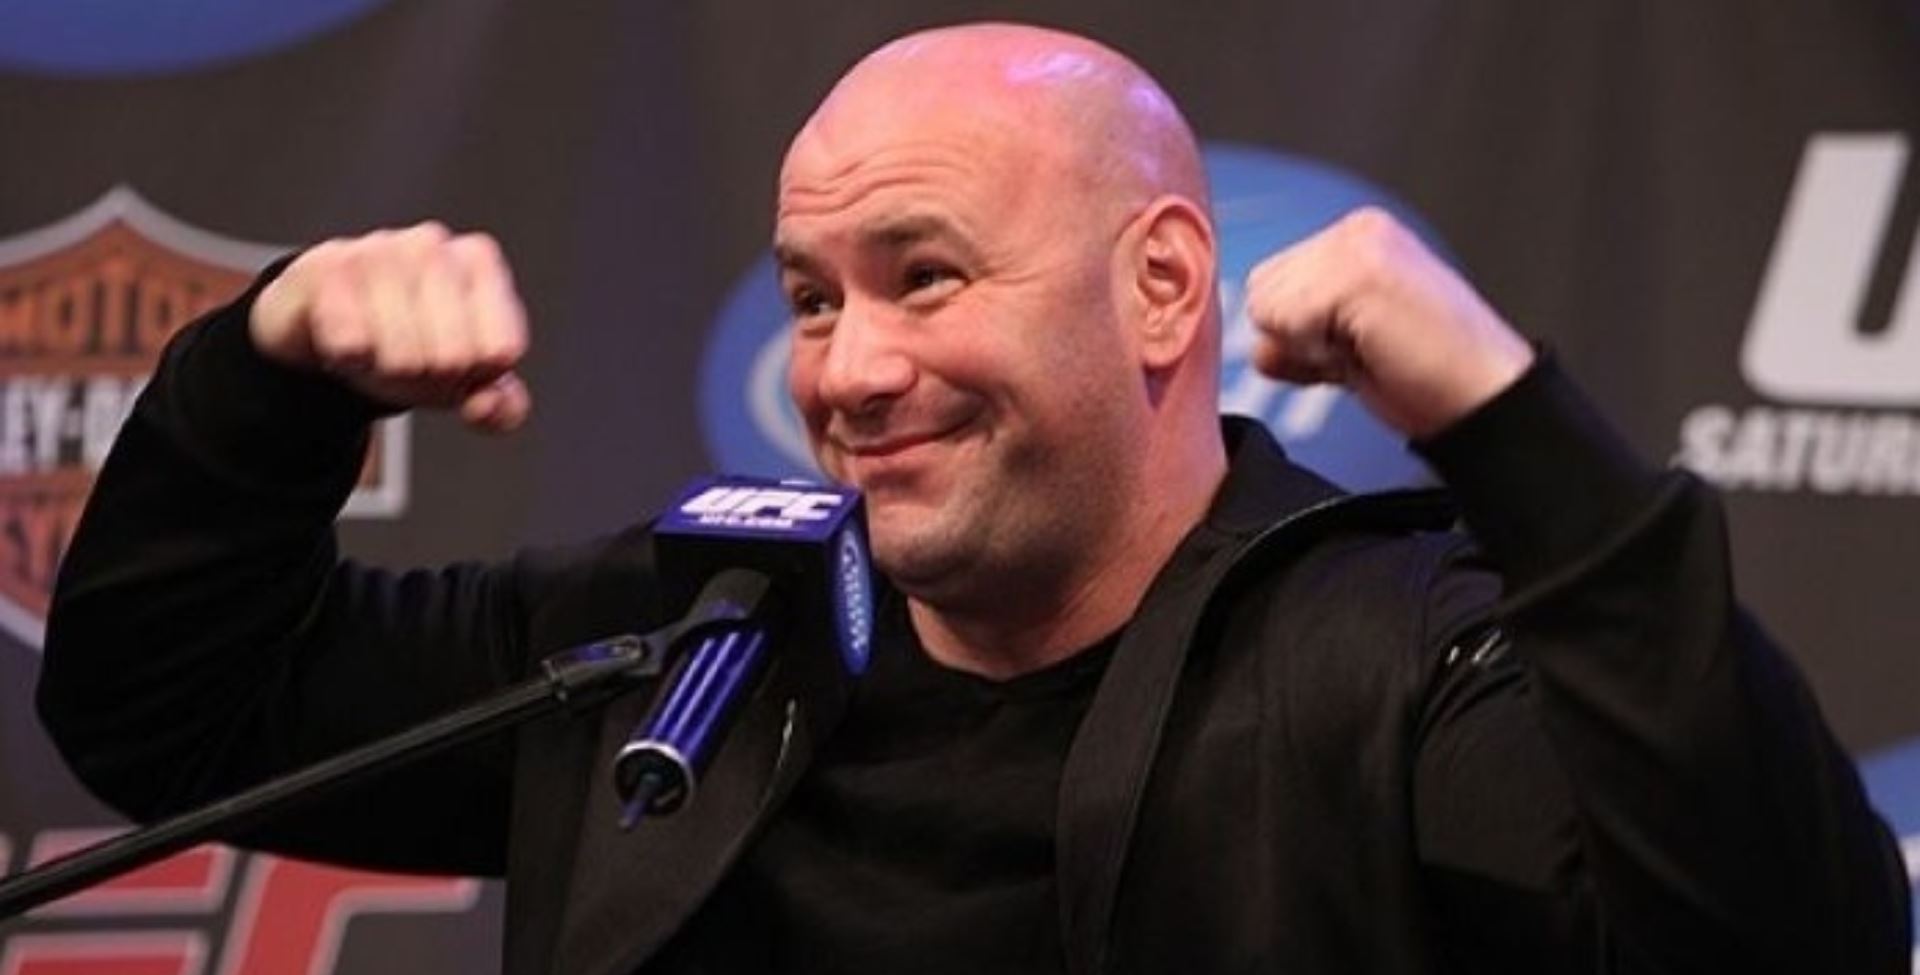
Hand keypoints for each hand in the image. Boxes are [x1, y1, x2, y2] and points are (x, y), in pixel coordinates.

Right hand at [250, 222, 530, 432]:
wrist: (332, 323)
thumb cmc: (411, 342)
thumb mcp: (467, 380)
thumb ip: (502, 407)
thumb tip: (487, 406)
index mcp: (478, 262)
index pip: (499, 351)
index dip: (474, 377)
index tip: (458, 363)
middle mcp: (432, 245)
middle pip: (451, 358)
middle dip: (430, 378)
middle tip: (410, 360)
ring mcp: (377, 249)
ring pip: (402, 354)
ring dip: (387, 372)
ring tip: (378, 351)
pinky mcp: (326, 268)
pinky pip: (350, 343)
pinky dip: (350, 359)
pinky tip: (348, 341)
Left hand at [1243, 207, 1533, 437]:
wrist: (1487, 399)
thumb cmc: (1430, 378)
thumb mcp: (1348, 344)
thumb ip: (1300, 326)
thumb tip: (1258, 346)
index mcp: (1357, 237)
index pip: (1270, 283)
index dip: (1300, 333)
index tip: (1358, 347)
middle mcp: (1356, 230)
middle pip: (1259, 291)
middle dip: (1299, 338)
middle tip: (1364, 351)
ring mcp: (1356, 246)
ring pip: (1265, 306)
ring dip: (1307, 346)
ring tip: (1369, 350)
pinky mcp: (1357, 272)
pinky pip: (1282, 323)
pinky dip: (1314, 355)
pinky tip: (1368, 352)